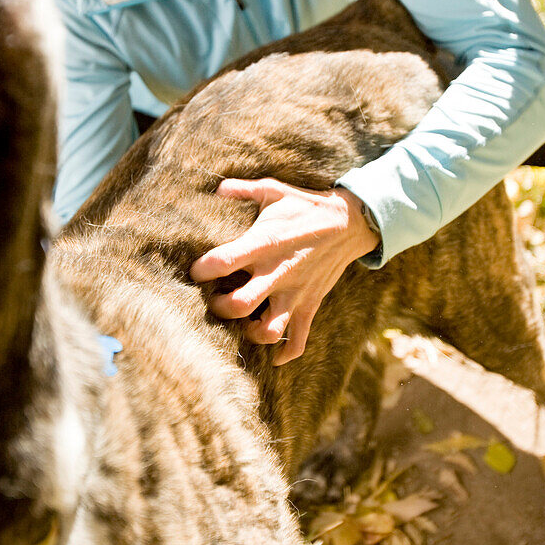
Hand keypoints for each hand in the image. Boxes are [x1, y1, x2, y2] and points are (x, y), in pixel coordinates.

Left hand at [189, 178, 379, 364]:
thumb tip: (215, 187)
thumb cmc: (305, 205)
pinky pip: (298, 342)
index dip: (202, 270)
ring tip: (241, 324)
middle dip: (219, 308)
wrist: (350, 223)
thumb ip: (242, 190)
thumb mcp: (274, 190)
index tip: (195, 271)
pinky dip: (284, 355)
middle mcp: (278, 272)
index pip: (223, 261)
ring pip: (269, 332)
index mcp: (265, 243)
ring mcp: (296, 293)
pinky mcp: (310, 305)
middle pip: (239, 305)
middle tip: (213, 300)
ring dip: (249, 334)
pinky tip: (269, 357)